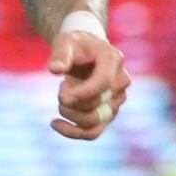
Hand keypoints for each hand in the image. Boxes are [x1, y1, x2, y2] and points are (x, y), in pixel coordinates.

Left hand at [49, 13, 126, 140]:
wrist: (85, 53)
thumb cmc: (75, 46)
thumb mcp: (65, 42)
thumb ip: (60, 54)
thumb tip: (55, 69)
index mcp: (113, 59)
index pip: (104, 82)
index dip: (82, 92)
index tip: (61, 91)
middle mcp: (121, 81)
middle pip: (98, 105)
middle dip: (72, 103)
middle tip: (61, 90)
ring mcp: (117, 100)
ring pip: (94, 122)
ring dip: (71, 116)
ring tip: (60, 101)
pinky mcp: (109, 113)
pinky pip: (93, 132)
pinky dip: (73, 132)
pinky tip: (54, 124)